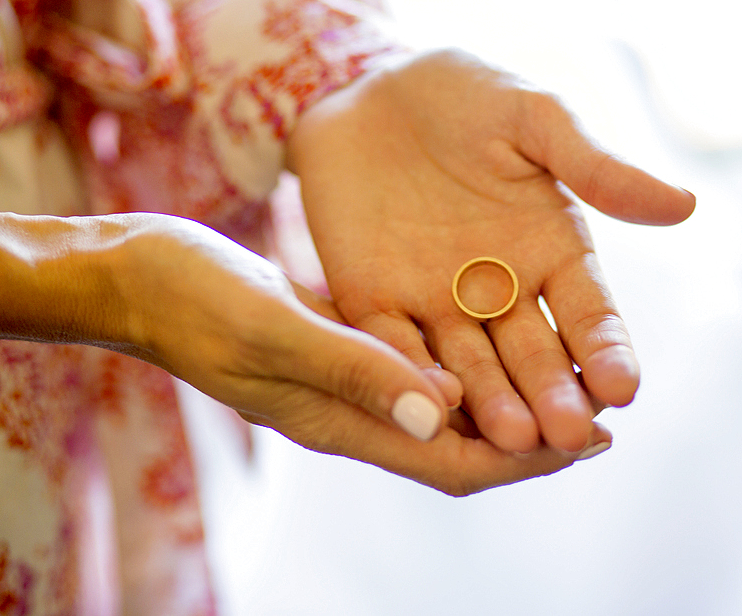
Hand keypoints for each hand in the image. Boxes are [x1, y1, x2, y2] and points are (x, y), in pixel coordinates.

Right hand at [118, 214, 612, 494]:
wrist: (141, 278)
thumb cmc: (195, 302)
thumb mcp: (274, 329)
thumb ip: (353, 369)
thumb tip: (440, 416)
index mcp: (339, 422)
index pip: (454, 463)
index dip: (527, 460)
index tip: (595, 440)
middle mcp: (348, 413)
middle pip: (458, 446)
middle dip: (531, 436)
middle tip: (600, 408)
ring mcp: (340, 382)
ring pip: (439, 408)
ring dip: (500, 399)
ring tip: (561, 372)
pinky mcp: (333, 346)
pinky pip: (410, 369)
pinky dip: (457, 361)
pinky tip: (485, 332)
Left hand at [288, 49, 694, 453]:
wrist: (366, 86)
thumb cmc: (461, 95)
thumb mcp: (534, 118)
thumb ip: (595, 165)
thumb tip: (685, 205)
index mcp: (549, 250)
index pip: (588, 313)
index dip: (607, 350)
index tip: (625, 388)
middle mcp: (499, 288)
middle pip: (533, 353)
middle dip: (552, 393)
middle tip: (569, 437)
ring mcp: (435, 300)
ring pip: (470, 364)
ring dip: (491, 403)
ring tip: (512, 438)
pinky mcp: (374, 300)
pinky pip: (395, 343)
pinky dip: (412, 372)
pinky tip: (432, 403)